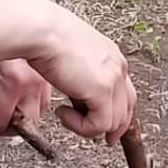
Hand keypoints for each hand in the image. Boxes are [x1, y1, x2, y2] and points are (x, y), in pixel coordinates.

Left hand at [0, 58, 51, 134]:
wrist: (14, 12)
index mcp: (13, 81)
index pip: (0, 122)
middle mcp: (32, 82)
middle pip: (24, 122)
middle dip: (6, 123)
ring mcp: (44, 79)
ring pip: (38, 111)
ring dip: (22, 112)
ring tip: (7, 106)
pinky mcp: (48, 75)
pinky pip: (45, 98)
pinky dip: (33, 100)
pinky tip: (21, 95)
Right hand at [25, 0, 135, 145]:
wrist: (41, 31)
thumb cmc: (46, 36)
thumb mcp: (72, 55)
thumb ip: (82, 74)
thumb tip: (78, 94)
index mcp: (112, 56)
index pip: (125, 92)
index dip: (118, 113)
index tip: (107, 127)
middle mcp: (117, 66)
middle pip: (127, 109)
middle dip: (113, 128)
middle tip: (97, 137)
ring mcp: (113, 78)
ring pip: (113, 122)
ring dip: (86, 125)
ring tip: (65, 114)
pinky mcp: (102, 91)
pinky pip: (99, 125)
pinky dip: (79, 126)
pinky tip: (62, 113)